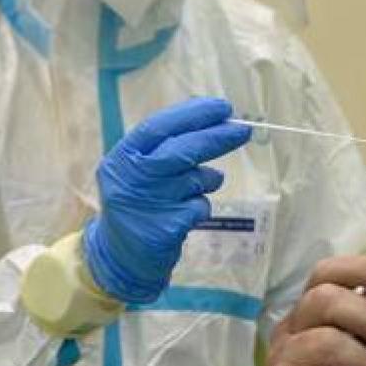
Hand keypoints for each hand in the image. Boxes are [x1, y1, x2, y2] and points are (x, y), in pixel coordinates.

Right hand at [82, 97, 250, 303]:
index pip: (158, 127)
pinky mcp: (166, 229)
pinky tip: (184, 216)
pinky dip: (200, 207)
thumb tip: (216, 121)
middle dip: (217, 137)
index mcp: (122, 158)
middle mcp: (131, 179)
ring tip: (192, 189)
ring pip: (196, 179)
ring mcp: (148, 205)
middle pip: (182, 150)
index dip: (193, 114)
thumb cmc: (139, 203)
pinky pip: (200, 207)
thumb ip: (167, 147)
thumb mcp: (139, 170)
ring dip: (206, 180)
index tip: (223, 107)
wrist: (121, 258)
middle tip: (244, 129)